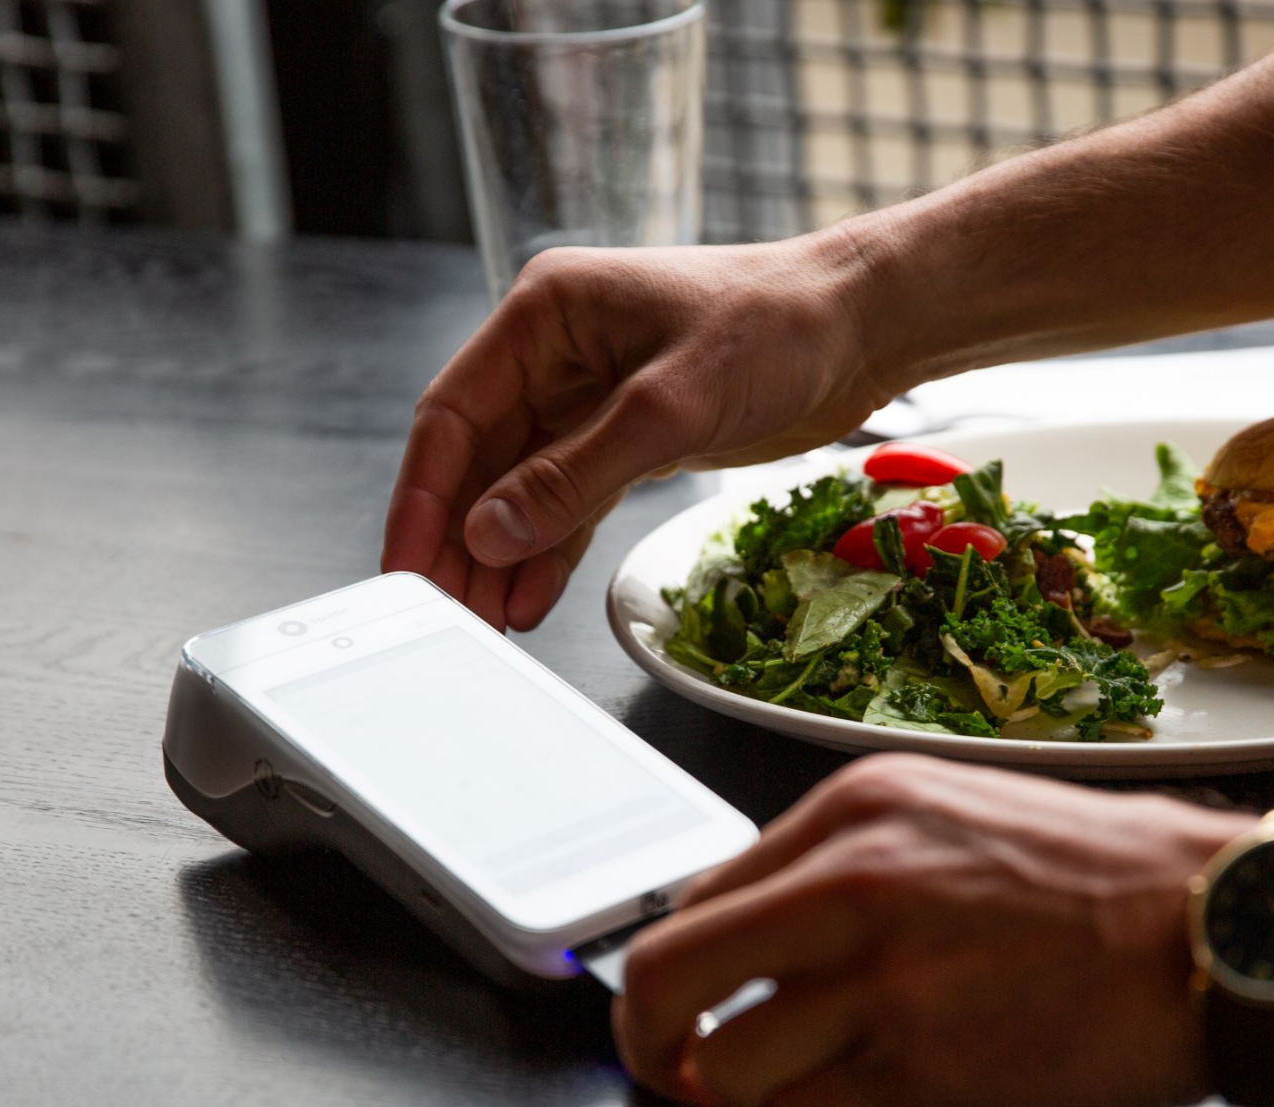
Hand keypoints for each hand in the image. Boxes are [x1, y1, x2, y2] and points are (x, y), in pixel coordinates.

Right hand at [382, 231, 900, 630]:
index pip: (454, 415)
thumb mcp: (672, 405)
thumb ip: (576, 475)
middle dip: (458, 540)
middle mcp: (557, 352)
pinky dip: (550, 549)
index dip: (425, 497)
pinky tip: (527, 600)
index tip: (407, 567)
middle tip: (441, 614)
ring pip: (522, 487)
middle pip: (479, 458)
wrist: (866, 326)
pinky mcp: (632, 435)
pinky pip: (571, 500)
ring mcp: (592, 395)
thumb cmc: (780, 327)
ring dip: (501, 555)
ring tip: (482, 624)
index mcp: (546, 315)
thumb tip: (489, 533)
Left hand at [611, 754, 1250, 1106]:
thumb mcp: (956, 821)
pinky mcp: (923, 1061)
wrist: (1226, 928)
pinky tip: (891, 1095)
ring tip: (820, 1079)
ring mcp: (883, 975)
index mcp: (855, 808)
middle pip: (663, 976)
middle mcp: (850, 880)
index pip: (697, 894)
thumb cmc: (1109, 881)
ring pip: (728, 1064)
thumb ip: (846, 870)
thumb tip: (754, 934)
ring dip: (759, 1090)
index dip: (672, 970)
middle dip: (649, 1042)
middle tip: (672, 1070)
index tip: (679, 1008)